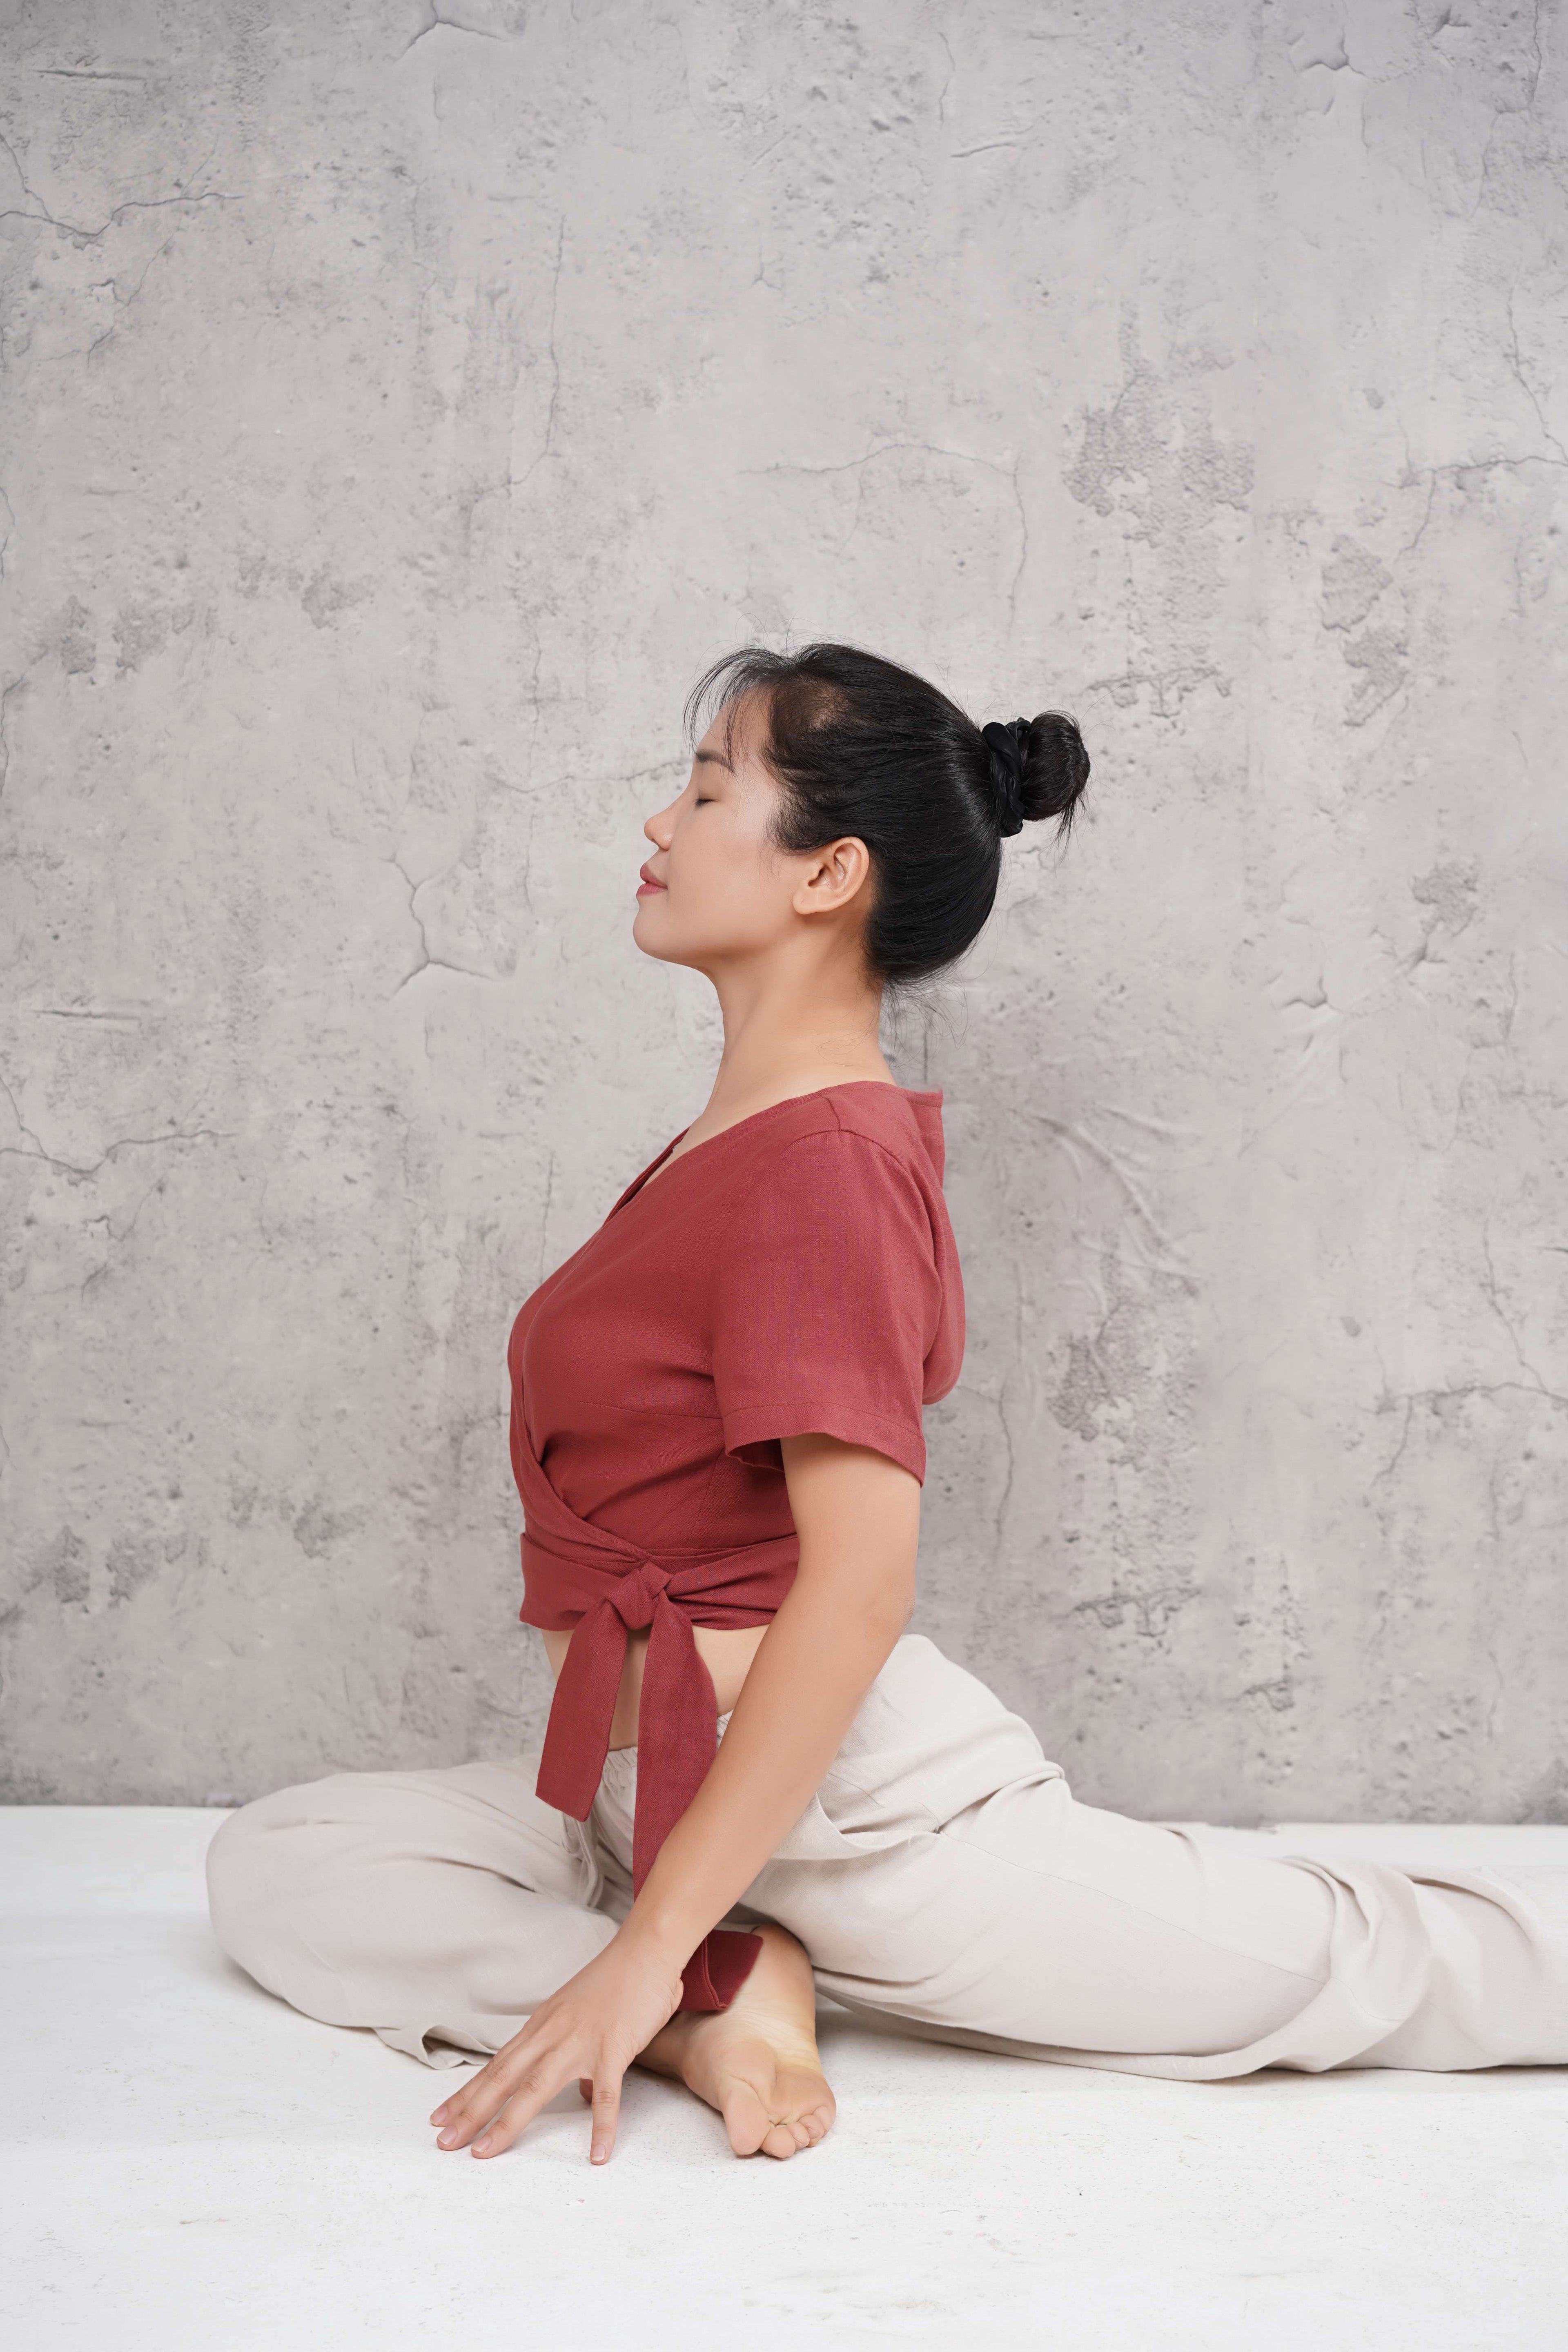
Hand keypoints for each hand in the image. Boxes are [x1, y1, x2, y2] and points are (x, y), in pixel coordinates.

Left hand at [428, 1929, 685, 2164]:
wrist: (646, 1950)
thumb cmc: (616, 1981)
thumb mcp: (580, 2014)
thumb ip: (573, 2051)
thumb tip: (583, 2090)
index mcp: (542, 2025)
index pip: (496, 2065)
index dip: (467, 2092)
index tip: (441, 2116)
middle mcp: (551, 2033)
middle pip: (502, 2078)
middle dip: (470, 2112)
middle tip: (444, 2141)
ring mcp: (580, 2041)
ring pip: (535, 2087)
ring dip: (506, 2122)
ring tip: (484, 2152)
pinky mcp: (613, 2048)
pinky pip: (607, 2095)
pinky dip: (601, 2127)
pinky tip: (597, 2155)